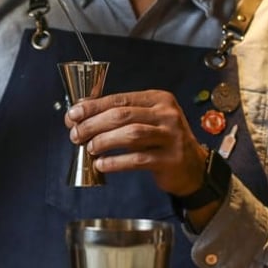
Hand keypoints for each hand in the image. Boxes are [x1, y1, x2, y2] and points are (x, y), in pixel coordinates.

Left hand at [65, 90, 208, 197]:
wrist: (194, 168)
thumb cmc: (164, 141)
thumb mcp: (147, 120)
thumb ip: (120, 116)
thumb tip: (81, 115)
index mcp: (159, 99)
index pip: (120, 99)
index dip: (93, 106)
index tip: (73, 114)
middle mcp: (167, 114)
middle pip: (123, 115)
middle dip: (94, 124)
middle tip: (76, 134)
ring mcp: (171, 137)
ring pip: (131, 134)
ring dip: (104, 141)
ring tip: (89, 148)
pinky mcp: (170, 160)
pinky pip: (138, 159)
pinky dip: (116, 162)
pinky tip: (102, 164)